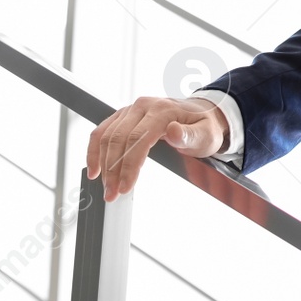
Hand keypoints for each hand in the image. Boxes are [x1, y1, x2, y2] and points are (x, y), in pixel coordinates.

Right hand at [86, 96, 230, 201]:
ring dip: (102, 164)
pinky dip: (94, 150)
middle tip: (112, 195)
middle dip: (113, 170)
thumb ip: (191, 136)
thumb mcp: (206, 134)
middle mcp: (143, 106)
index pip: (138, 139)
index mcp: (162, 110)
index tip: (125, 187)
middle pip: (119, 138)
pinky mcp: (124, 115)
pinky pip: (102, 131)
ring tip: (106, 188)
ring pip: (107, 135)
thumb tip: (174, 132)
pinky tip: (95, 169)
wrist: (202, 113)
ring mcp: (131, 109)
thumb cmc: (205, 127)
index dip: (129, 165)